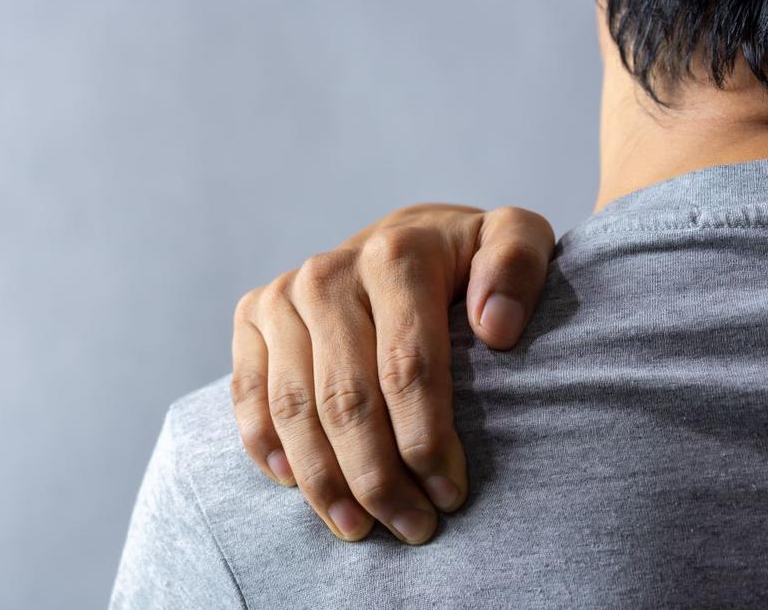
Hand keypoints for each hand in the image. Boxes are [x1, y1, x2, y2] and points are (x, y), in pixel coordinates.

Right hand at [230, 204, 554, 543]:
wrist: (399, 240)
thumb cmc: (464, 261)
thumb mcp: (512, 240)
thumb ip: (519, 265)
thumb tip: (496, 328)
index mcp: (396, 256)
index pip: (407, 367)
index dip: (427, 441)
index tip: (450, 494)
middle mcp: (329, 273)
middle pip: (346, 398)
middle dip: (377, 477)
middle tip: (411, 527)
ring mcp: (282, 296)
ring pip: (294, 408)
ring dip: (322, 479)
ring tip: (357, 528)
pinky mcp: (251, 315)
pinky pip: (248, 394)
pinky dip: (266, 445)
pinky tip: (294, 485)